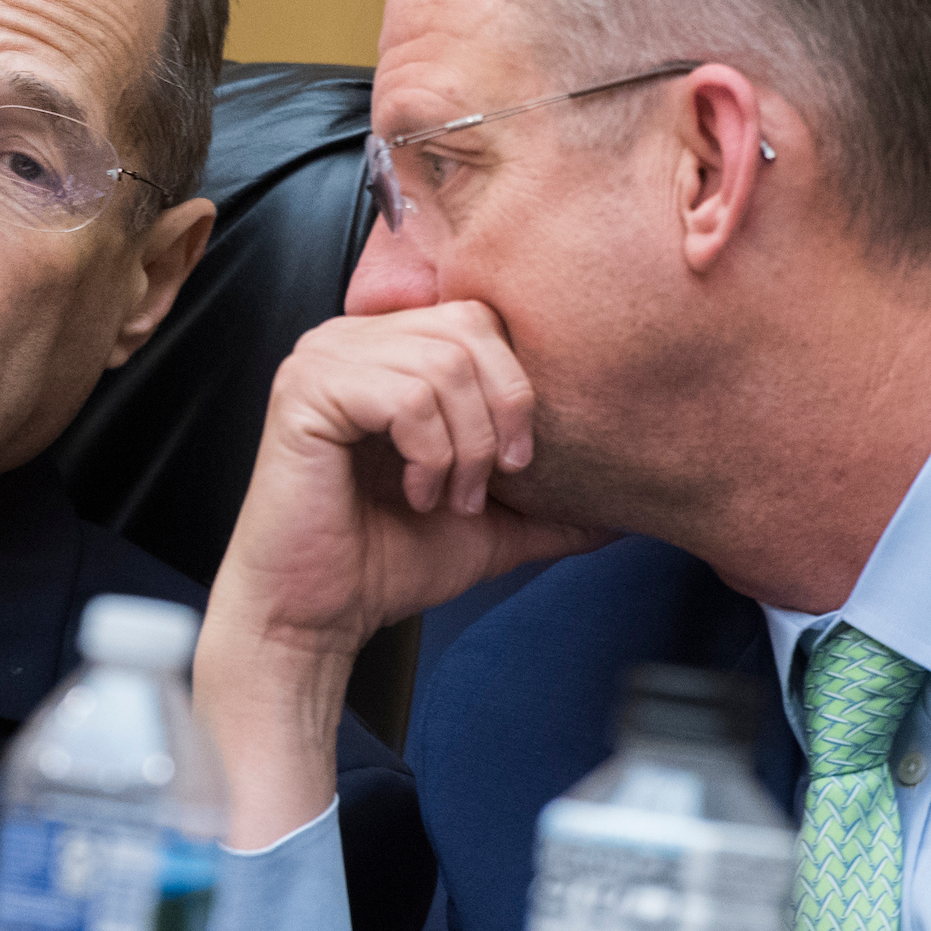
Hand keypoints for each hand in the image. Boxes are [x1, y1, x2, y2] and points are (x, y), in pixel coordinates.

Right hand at [196, 302, 605, 844]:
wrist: (317, 615)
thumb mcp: (488, 525)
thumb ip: (549, 508)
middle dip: (499, 413)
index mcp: (388, 348)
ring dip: (463, 445)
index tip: (519, 462)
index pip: (481, 315)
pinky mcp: (305, 392)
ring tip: (446, 498)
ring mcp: (322, 358)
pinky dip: (428, 453)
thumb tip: (625, 510)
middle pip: (469, 327)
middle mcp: (351, 338)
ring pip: (442, 363)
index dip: (517, 384)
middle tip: (487, 484)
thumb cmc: (383, 563)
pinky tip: (414, 493)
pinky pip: (402, 395)